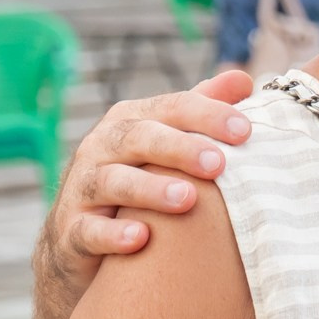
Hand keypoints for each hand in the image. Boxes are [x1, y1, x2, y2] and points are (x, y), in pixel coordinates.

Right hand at [33, 71, 253, 318]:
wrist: (81, 238)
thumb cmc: (139, 180)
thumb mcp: (166, 142)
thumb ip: (200, 110)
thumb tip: (243, 80)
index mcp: (132, 120)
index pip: (172, 108)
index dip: (207, 115)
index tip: (245, 130)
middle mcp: (103, 146)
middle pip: (139, 138)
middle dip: (179, 148)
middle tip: (218, 163)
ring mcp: (83, 188)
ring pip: (113, 181)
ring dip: (150, 189)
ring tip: (186, 198)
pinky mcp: (72, 231)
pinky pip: (90, 230)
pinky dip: (113, 234)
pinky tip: (140, 238)